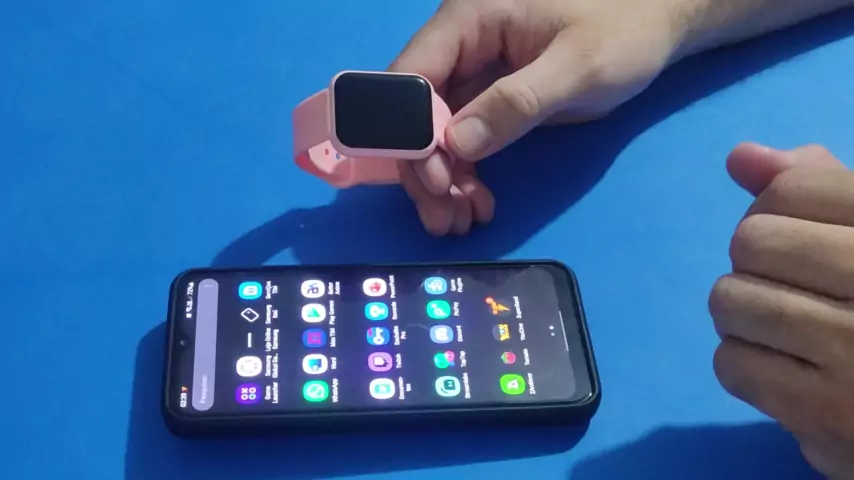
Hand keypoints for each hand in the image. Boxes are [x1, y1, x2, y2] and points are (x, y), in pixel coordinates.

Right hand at [389, 0, 682, 234]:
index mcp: (471, 18)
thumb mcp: (578, 68)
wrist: (656, 25)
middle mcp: (460, 44)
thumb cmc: (624, 32)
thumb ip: (517, 102)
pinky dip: (463, 175)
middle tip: (444, 217)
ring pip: (435, 133)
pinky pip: (461, 140)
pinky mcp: (487, 98)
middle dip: (426, 168)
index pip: (415, 76)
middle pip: (418, 112)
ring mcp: (472, 73)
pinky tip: (474, 204)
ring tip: (458, 222)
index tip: (437, 178)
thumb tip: (458, 144)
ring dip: (442, 181)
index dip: (413, 131)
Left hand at [711, 143, 853, 478]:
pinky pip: (730, 363)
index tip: (804, 240)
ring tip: (794, 333)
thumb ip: (821, 187)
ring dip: (745, 316)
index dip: (775, 211)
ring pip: (729, 300)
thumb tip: (739, 156)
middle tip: (798, 291)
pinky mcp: (829, 413)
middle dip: (758, 264)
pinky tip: (791, 373)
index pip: (792, 189)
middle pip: (751, 241)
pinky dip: (746, 366)